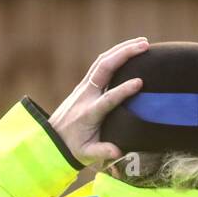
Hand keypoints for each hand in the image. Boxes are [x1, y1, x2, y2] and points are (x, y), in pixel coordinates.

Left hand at [47, 37, 148, 165]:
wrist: (51, 139)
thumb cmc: (73, 148)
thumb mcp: (86, 154)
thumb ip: (102, 152)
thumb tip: (119, 152)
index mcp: (89, 113)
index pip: (107, 99)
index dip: (123, 90)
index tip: (139, 83)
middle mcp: (86, 96)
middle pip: (104, 69)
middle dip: (124, 55)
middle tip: (145, 46)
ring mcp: (84, 87)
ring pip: (102, 61)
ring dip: (122, 49)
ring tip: (143, 42)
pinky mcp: (84, 84)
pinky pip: (100, 63)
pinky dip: (115, 53)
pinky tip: (129, 48)